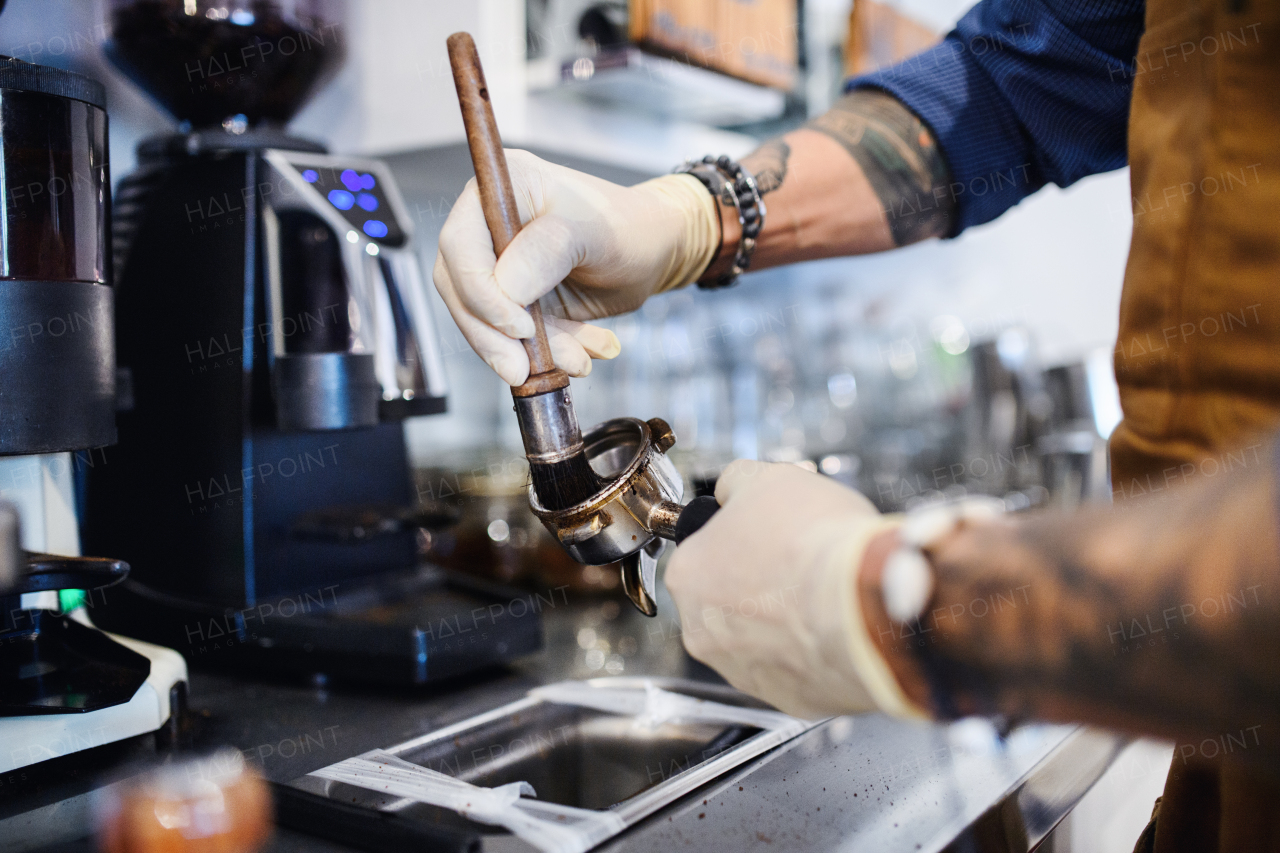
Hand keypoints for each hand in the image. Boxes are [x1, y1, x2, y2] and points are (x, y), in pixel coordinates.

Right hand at [432, 150, 718, 384]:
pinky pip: (513, 339)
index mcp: (502, 189)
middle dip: (493, 337)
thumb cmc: (629, 227)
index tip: (519, 326)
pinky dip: (547, 356)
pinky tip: (582, 355)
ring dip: (526, 353)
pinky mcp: (514, 302)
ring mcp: (499, 266)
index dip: (479, 291)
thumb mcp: (596, 232)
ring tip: (576, 360)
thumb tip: (505, 287)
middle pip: (461, 290)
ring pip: (484, 323)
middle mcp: (489, 226)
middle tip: (522, 369)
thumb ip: (549, 251)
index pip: (460, 245)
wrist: (654, 252)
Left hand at [664, 460, 921, 719]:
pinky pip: (795, 669)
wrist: (866, 603)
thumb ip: (737, 483)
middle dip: (759, 584)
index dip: (739, 537)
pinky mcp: (787, 699)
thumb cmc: (814, 543)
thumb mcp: (769, 478)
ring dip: (783, 620)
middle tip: (798, 564)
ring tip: (822, 595)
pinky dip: (812, 650)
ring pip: (758, 639)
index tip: (767, 534)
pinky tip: (834, 626)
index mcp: (688, 575)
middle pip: (725, 600)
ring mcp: (743, 672)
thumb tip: (733, 488)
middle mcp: (701, 631)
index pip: (701, 551)